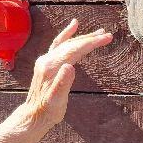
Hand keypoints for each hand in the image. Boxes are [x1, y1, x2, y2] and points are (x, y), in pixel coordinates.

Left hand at [15, 18, 112, 134]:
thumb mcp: (56, 100)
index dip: (91, 43)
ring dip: (82, 37)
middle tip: (107, 35)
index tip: (106, 38)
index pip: (74, 49)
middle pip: (71, 44)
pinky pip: (58, 44)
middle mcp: (47, 59)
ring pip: (66, 43)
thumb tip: (70, 66)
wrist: (34, 116)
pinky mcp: (47, 63)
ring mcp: (46, 60)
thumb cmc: (47, 110)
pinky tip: (74, 26)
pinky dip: (67, 35)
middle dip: (90, 39)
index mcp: (50, 66)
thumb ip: (62, 83)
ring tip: (98, 32)